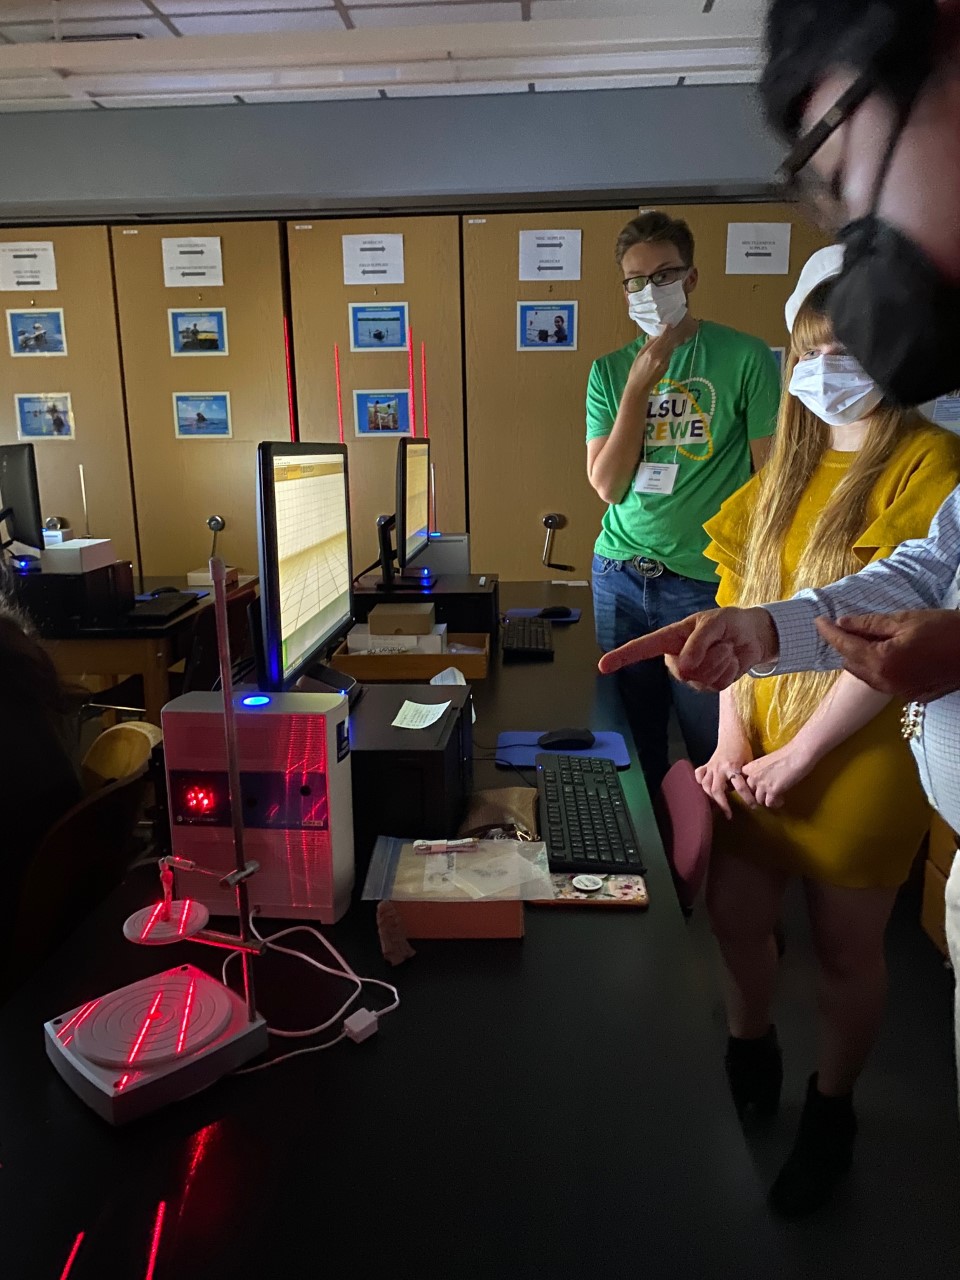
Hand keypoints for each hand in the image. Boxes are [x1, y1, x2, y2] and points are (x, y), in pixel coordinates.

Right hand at [598, 607, 778, 691]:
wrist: (752, 636)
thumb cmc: (729, 623)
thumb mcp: (714, 622)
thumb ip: (697, 642)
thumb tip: (684, 667)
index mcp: (671, 639)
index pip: (643, 647)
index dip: (623, 656)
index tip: (603, 666)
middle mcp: (677, 659)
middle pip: (682, 670)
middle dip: (708, 656)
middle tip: (720, 642)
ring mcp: (693, 675)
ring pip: (702, 678)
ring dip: (722, 661)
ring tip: (727, 649)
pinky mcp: (709, 686)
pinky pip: (716, 685)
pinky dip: (730, 671)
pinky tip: (731, 661)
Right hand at [624, 329, 681, 394]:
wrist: (639, 387)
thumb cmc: (636, 371)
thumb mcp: (640, 354)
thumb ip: (649, 344)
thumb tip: (656, 335)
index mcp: (653, 352)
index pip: (664, 338)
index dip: (667, 330)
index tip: (669, 324)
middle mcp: (661, 357)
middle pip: (670, 342)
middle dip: (671, 334)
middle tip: (671, 327)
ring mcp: (666, 362)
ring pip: (671, 348)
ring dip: (670, 342)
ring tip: (668, 336)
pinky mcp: (667, 366)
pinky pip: (669, 355)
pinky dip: (668, 350)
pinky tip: (664, 349)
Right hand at [695, 745, 754, 819]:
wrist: (732, 734)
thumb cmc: (743, 748)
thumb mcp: (749, 762)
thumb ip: (747, 777)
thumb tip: (751, 793)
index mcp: (733, 767)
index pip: (740, 787)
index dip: (747, 799)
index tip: (753, 807)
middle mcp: (720, 769)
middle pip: (717, 790)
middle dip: (723, 804)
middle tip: (728, 814)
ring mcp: (711, 767)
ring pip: (706, 785)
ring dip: (711, 797)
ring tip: (718, 804)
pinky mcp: (706, 764)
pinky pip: (699, 775)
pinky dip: (700, 782)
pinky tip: (705, 788)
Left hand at [741, 744, 813, 809]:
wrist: (796, 755)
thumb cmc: (785, 755)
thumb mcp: (765, 762)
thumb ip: (760, 771)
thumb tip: (761, 780)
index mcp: (750, 767)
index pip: (744, 782)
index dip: (752, 786)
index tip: (758, 788)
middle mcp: (753, 776)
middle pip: (750, 793)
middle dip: (759, 794)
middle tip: (768, 794)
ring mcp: (762, 784)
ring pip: (759, 800)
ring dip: (767, 800)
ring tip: (775, 798)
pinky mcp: (773, 791)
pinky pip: (770, 804)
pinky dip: (775, 803)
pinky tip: (781, 799)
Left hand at [816, 610, 959, 700]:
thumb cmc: (945, 629)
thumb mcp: (905, 619)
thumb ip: (869, 624)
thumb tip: (843, 622)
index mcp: (882, 662)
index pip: (844, 646)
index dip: (829, 632)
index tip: (817, 621)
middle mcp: (886, 683)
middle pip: (852, 664)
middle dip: (843, 645)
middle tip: (840, 626)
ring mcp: (899, 693)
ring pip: (866, 676)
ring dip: (858, 658)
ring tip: (858, 637)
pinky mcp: (912, 696)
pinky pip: (883, 682)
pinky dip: (877, 668)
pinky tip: (882, 653)